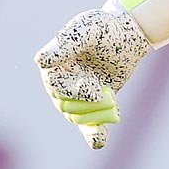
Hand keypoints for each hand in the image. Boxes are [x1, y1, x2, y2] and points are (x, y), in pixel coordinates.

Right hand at [35, 7, 150, 148]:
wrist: (127, 35)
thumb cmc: (104, 28)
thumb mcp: (87, 29)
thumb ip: (66, 44)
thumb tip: (41, 61)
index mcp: (53, 65)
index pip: (55, 86)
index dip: (74, 90)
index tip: (95, 86)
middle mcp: (60, 83)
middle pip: (66, 105)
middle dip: (88, 103)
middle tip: (107, 94)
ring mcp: (77, 96)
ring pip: (79, 117)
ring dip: (97, 114)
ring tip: (113, 101)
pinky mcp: (94, 105)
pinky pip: (89, 126)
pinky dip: (93, 135)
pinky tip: (100, 140)